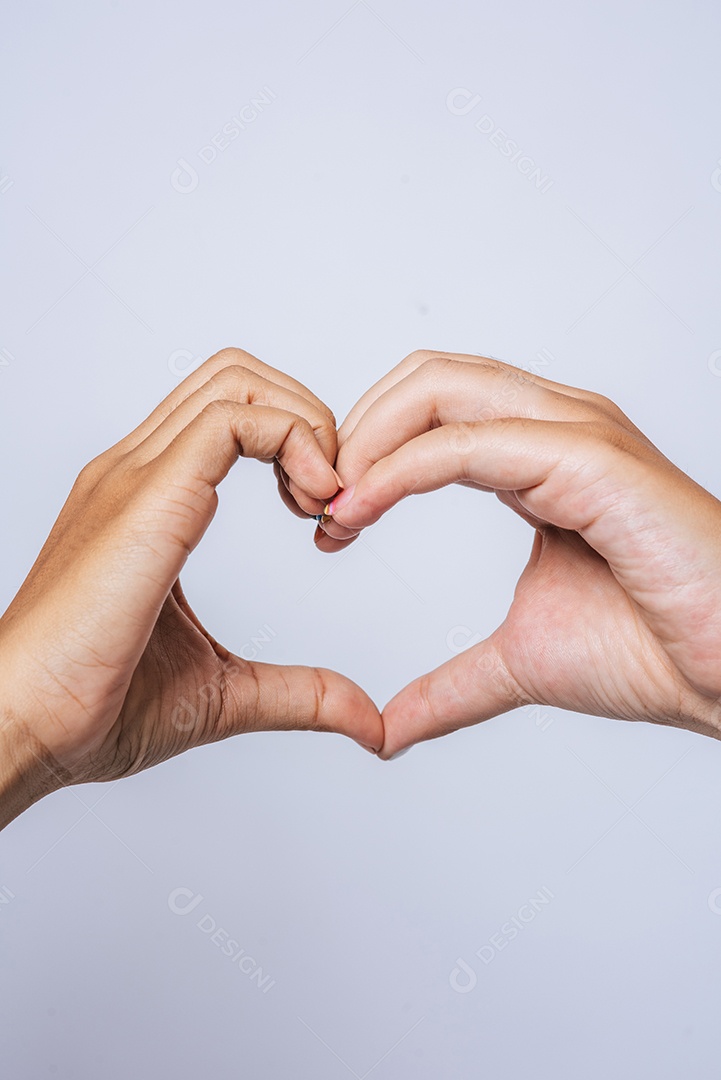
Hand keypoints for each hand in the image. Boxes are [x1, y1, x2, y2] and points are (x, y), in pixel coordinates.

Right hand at [0, 348, 382, 827]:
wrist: (22, 728)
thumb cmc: (97, 707)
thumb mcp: (226, 693)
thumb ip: (300, 693)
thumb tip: (366, 720)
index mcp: (149, 499)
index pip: (229, 412)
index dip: (298, 443)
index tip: (326, 515)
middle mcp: (137, 471)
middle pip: (237, 377)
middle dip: (309, 418)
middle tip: (332, 499)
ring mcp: (135, 476)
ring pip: (236, 382)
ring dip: (305, 424)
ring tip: (322, 501)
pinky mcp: (146, 498)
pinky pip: (230, 422)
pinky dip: (292, 440)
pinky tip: (310, 504)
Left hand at [322, 350, 720, 757]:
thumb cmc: (653, 652)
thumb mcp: (517, 663)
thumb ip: (450, 685)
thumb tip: (389, 727)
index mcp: (539, 454)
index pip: (429, 409)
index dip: (364, 454)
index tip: (322, 522)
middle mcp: (555, 425)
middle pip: (424, 378)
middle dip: (353, 431)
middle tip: (312, 505)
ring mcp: (576, 431)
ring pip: (438, 387)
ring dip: (366, 441)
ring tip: (329, 509)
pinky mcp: (590, 459)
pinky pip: (465, 443)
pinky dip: (398, 471)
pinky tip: (358, 511)